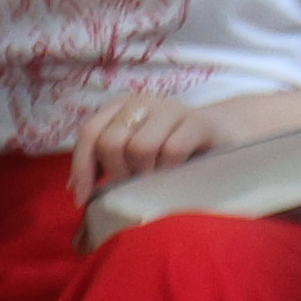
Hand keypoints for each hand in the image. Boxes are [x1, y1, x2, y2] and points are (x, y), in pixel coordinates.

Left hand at [70, 91, 248, 200]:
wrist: (225, 135)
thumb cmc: (171, 149)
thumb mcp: (133, 153)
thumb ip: (105, 163)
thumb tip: (75, 189)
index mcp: (122, 107)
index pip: (90, 132)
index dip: (82, 167)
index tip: (83, 198)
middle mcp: (143, 101)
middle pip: (111, 141)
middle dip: (118, 171)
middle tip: (132, 183)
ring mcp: (172, 108)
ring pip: (140, 147)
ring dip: (146, 172)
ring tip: (155, 177)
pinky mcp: (199, 122)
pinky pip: (172, 151)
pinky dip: (169, 169)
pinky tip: (175, 172)